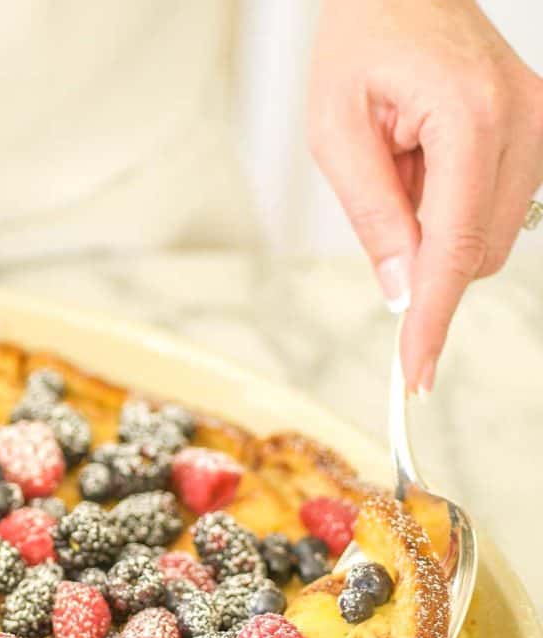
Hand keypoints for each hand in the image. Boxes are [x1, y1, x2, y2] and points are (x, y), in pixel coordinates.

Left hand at [309, 0, 542, 389]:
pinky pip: (496, 208)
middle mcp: (522, 122)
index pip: (454, 249)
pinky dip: (453, 208)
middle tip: (383, 188)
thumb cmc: (362, 41)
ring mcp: (539, 124)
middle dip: (422, 255)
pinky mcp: (538, 130)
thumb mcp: (336, 132)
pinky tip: (428, 161)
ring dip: (436, 227)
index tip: (416, 373)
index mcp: (469, 117)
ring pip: (488, 238)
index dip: (433, 320)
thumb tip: (401, 292)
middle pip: (476, 253)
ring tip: (404, 160)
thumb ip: (373, 216)